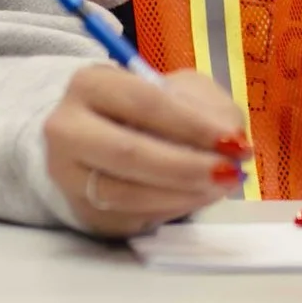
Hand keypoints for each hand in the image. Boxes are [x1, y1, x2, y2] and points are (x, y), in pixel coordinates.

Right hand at [42, 67, 250, 238]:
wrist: (102, 140)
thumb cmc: (150, 109)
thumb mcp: (182, 91)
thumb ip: (209, 109)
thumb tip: (232, 143)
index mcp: (90, 84)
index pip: (144, 103)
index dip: (193, 125)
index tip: (234, 142)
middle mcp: (67, 130)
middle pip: (128, 153)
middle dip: (187, 166)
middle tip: (230, 173)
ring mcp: (69, 176)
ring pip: (128, 194)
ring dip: (184, 194)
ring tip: (221, 185)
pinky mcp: (83, 212)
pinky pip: (131, 218)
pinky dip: (173, 210)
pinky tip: (197, 196)